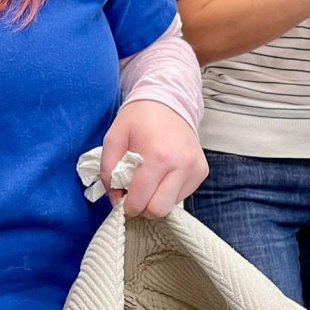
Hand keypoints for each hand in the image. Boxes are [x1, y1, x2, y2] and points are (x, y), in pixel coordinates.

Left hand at [101, 101, 207, 219]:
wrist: (168, 100)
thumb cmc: (139, 118)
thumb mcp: (113, 138)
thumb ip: (108, 171)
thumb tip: (115, 198)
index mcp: (158, 156)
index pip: (141, 199)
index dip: (127, 206)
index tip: (122, 199)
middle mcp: (181, 164)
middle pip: (159, 209)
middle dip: (143, 208)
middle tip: (134, 195)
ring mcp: (195, 168)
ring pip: (172, 205)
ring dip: (156, 199)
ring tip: (148, 180)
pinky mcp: (201, 171)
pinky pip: (182, 195)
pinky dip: (168, 192)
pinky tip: (162, 175)